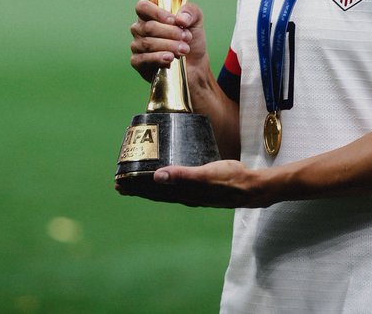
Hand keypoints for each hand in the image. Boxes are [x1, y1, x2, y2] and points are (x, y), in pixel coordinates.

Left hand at [116, 160, 273, 208]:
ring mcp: (194, 192)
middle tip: (120, 182)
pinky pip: (177, 184)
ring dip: (149, 186)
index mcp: (184, 193)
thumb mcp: (205, 175)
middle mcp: (186, 195)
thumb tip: (157, 176)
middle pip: (156, 193)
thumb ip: (183, 175)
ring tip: (136, 180)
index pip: (154, 192)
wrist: (252, 188)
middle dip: (138, 188)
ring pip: (165, 190)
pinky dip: (165, 181)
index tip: (119, 183)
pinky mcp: (201, 186)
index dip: (136, 188)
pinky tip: (166, 177)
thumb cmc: (230, 179)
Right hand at [128, 0, 207, 82]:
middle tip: (187, 38)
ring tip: (184, 49)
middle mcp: (140, 28)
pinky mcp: (138, 62)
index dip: (158, 13)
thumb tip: (180, 19)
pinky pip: (143, 59)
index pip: (142, 7)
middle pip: (149, 27)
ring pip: (148, 43)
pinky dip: (158, 58)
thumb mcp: (196, 20)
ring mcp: (137, 45)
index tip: (174, 21)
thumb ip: (190, 12)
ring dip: (169, 46)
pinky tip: (169, 58)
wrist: (194, 63)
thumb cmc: (191, 39)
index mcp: (150, 15)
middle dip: (171, 33)